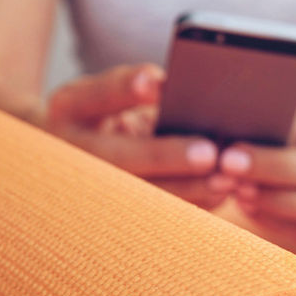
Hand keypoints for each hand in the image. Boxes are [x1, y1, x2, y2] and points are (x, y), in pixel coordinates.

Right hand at [44, 64, 231, 208]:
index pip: (95, 95)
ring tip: (225, 181)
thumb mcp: (114, 94)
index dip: (125, 89)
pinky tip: (221, 194)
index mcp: (70, 107)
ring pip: (138, 193)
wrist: (79, 149)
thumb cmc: (110, 112)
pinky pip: (155, 212)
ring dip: (186, 188)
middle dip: (163, 155)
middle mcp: (73, 149)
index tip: (157, 83)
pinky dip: (192, 202)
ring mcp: (90, 185)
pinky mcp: (113, 210)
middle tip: (208, 154)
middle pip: (118, 156)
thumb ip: (144, 91)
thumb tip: (186, 94)